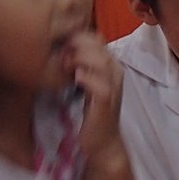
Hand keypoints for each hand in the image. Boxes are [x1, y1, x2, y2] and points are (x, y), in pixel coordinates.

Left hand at [64, 31, 125, 165]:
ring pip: (102, 61)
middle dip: (77, 46)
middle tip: (62, 58)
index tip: (62, 48)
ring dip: (80, 59)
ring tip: (67, 67)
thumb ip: (82, 64)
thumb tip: (63, 47)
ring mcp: (114, 86)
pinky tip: (75, 80)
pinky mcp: (107, 102)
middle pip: (99, 45)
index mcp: (111, 65)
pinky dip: (86, 78)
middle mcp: (116, 72)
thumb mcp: (87, 82)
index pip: (97, 38)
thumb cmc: (91, 110)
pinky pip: (100, 84)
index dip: (78, 38)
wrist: (102, 141)